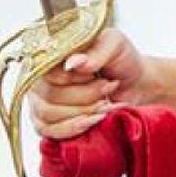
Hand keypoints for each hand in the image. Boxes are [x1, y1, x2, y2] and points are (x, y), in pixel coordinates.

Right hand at [29, 29, 147, 140]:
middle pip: (50, 96)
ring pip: (49, 115)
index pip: (48, 71)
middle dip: (85, 96)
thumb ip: (95, 52)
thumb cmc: (120, 58)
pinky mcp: (48, 122)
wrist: (134, 83)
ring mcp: (41, 101)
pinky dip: (74, 128)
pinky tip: (95, 120)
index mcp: (52, 54)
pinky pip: (49, 131)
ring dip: (83, 112)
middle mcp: (41, 77)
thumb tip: (71, 64)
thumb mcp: (114, 45)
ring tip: (105, 103)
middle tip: (107, 87)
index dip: (73, 78)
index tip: (96, 74)